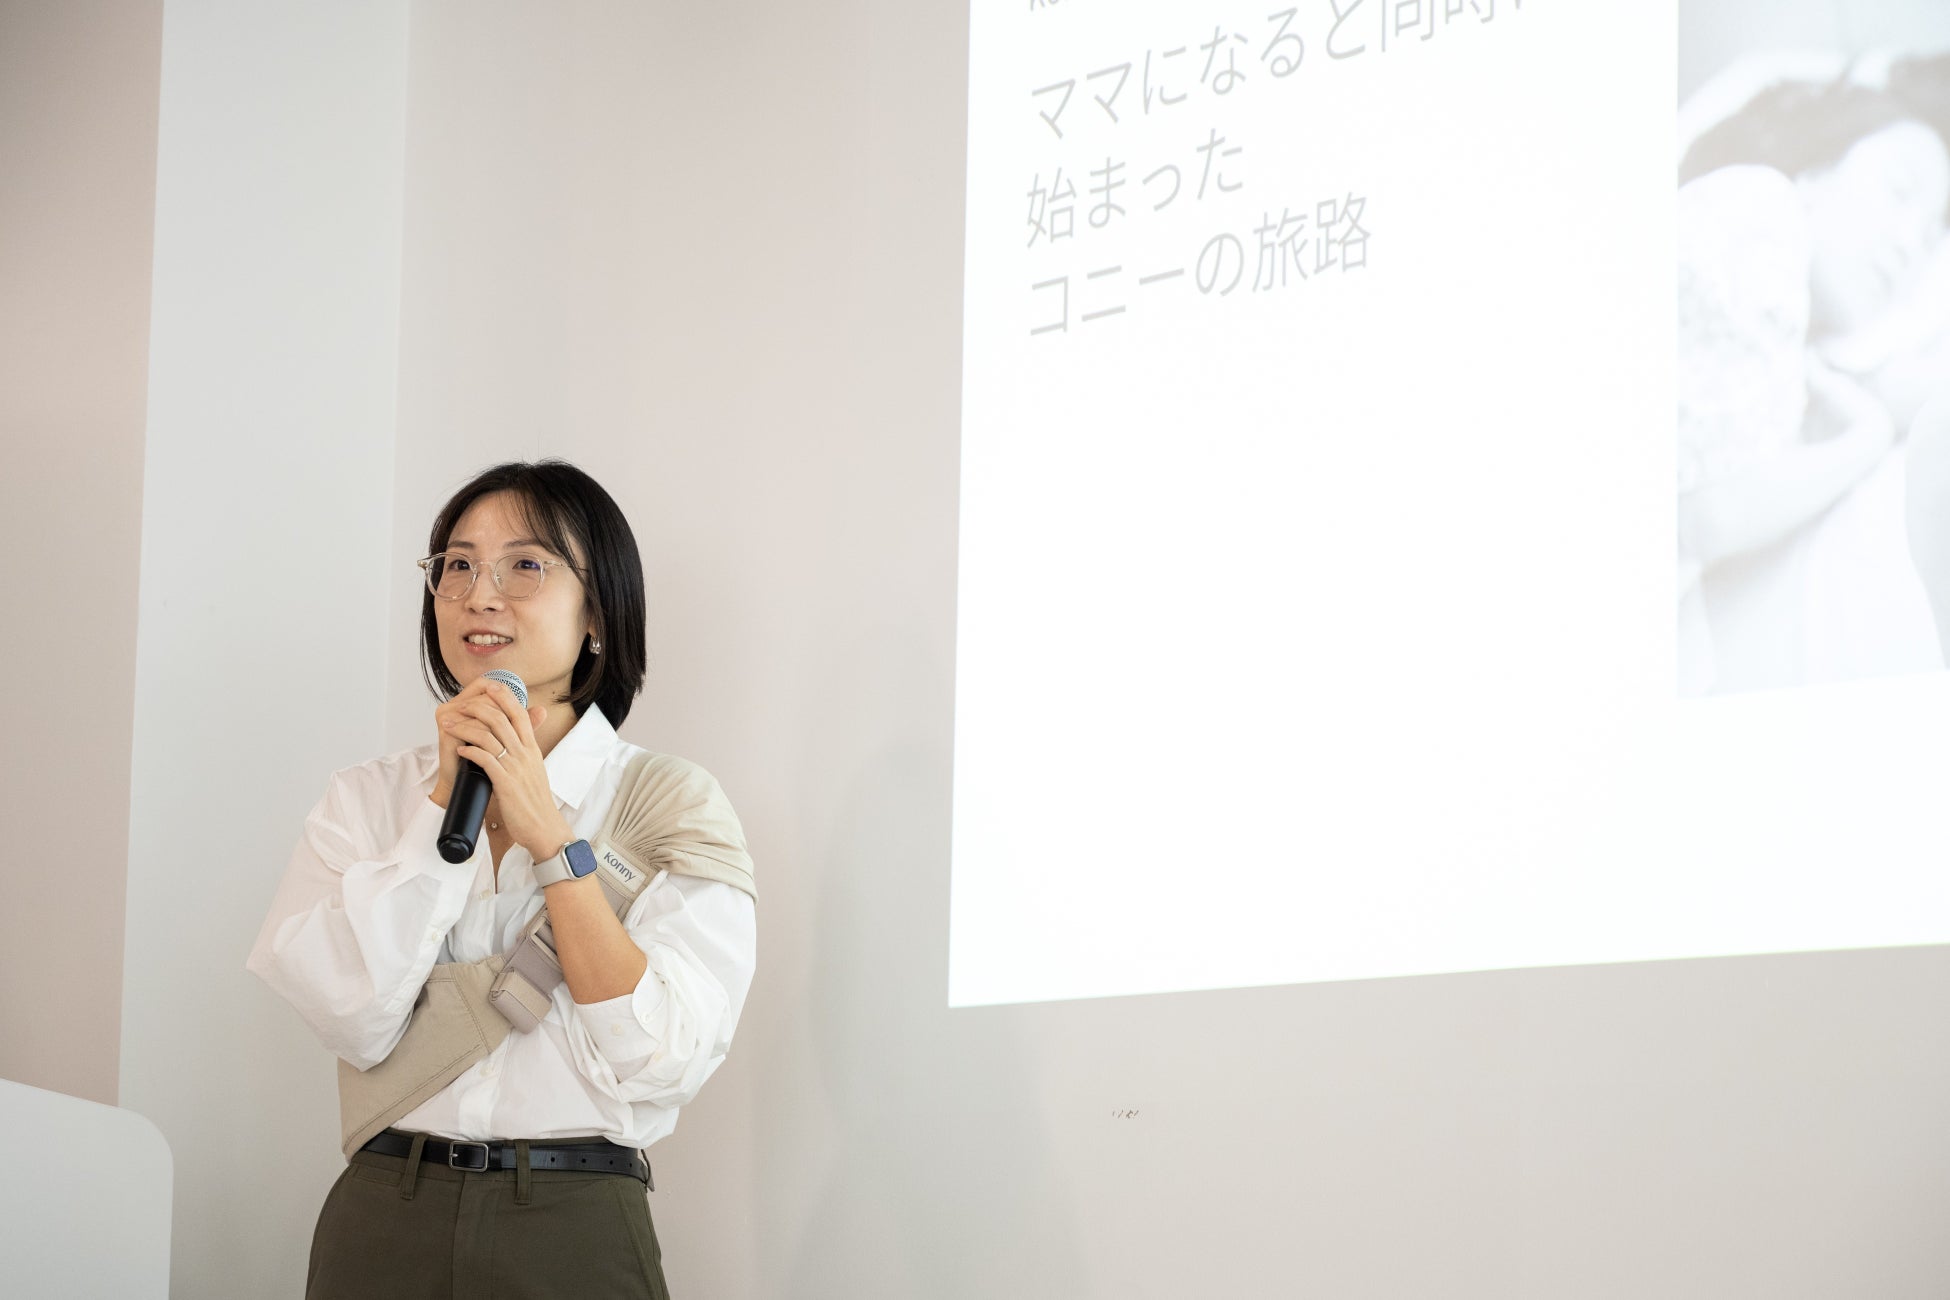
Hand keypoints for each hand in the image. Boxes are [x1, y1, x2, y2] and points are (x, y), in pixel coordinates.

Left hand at [431, 678, 574, 859]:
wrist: (543, 827)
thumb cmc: (535, 801)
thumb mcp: (534, 770)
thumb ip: (525, 751)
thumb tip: (517, 738)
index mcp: (532, 748)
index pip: (520, 712)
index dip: (504, 695)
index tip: (489, 685)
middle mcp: (525, 753)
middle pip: (501, 717)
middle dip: (477, 706)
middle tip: (459, 705)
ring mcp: (515, 766)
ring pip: (488, 735)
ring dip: (464, 726)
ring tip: (449, 725)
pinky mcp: (505, 782)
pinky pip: (484, 758)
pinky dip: (469, 750)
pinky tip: (459, 749)